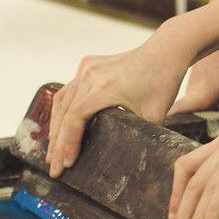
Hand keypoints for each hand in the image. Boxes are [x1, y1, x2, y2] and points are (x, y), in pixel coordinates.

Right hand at [46, 27, 193, 176]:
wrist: (165, 51)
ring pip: (63, 101)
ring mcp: (87, 68)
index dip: (67, 143)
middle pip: (64, 113)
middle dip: (58, 143)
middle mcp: (90, 75)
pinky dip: (62, 110)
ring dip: (56, 128)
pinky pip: (69, 90)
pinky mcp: (89, 65)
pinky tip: (59, 127)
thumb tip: (133, 161)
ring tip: (53, 152)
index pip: (75, 119)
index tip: (67, 164)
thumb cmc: (162, 81)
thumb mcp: (154, 116)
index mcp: (104, 87)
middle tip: (55, 168)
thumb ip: (141, 137)